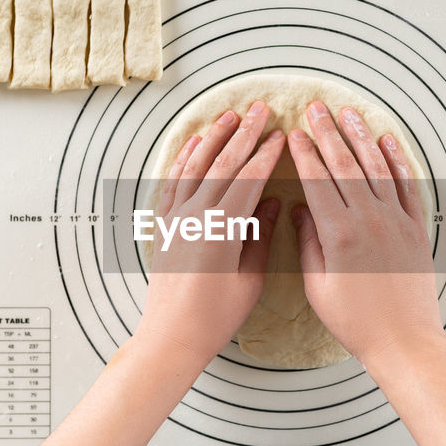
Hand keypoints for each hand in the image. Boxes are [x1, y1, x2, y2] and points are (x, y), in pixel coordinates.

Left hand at [136, 102, 284, 364]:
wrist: (171, 336)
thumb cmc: (215, 317)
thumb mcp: (249, 279)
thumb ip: (260, 237)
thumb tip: (273, 203)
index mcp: (221, 229)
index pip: (248, 180)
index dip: (266, 154)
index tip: (281, 134)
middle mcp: (195, 217)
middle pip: (223, 165)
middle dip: (243, 134)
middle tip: (259, 109)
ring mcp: (175, 220)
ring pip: (195, 167)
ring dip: (213, 139)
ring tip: (229, 116)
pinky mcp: (164, 227)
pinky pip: (173, 183)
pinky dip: (185, 160)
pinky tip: (195, 144)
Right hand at [287, 100, 444, 368]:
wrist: (404, 341)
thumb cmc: (356, 323)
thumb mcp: (318, 286)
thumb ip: (309, 243)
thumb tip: (300, 211)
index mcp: (339, 234)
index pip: (317, 181)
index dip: (304, 153)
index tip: (294, 133)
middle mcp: (370, 220)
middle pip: (345, 164)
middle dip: (328, 133)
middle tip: (316, 109)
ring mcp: (397, 222)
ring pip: (377, 167)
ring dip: (361, 136)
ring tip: (349, 113)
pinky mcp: (417, 229)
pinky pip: (408, 185)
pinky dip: (398, 160)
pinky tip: (388, 141)